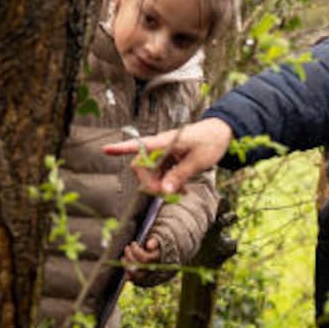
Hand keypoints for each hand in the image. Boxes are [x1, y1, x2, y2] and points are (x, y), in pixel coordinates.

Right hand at [102, 118, 232, 193]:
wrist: (222, 133)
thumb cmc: (210, 142)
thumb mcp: (198, 161)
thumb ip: (180, 176)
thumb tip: (165, 191)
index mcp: (166, 141)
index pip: (140, 145)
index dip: (122, 148)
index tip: (106, 150)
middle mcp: (161, 146)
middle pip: (143, 165)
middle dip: (150, 182)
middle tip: (165, 194)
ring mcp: (165, 152)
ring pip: (153, 172)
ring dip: (161, 184)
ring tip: (180, 193)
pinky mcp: (170, 158)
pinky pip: (162, 173)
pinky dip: (169, 182)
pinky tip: (181, 190)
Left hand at [122, 237, 160, 283]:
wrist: (156, 259)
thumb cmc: (154, 248)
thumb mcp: (156, 243)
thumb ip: (154, 242)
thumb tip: (149, 246)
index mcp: (156, 261)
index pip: (145, 258)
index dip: (137, 251)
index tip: (133, 243)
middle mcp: (151, 270)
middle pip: (138, 266)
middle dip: (130, 256)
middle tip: (127, 247)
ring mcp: (145, 276)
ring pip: (133, 273)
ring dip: (126, 263)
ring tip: (124, 255)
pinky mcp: (138, 279)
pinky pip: (129, 278)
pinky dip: (125, 270)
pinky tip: (125, 261)